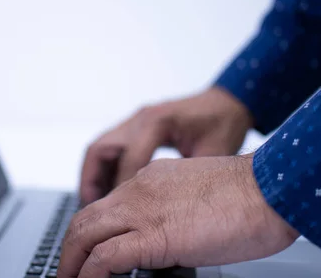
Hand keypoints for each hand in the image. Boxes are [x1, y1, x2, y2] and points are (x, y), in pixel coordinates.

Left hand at [59, 155, 297, 277]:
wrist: (270, 189)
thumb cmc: (248, 194)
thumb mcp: (197, 195)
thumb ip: (172, 209)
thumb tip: (165, 235)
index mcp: (150, 179)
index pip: (107, 204)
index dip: (92, 230)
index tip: (87, 248)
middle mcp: (139, 190)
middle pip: (87, 217)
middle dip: (71, 246)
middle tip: (67, 267)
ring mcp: (143, 211)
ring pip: (86, 233)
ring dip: (72, 260)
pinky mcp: (154, 237)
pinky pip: (106, 257)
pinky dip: (89, 273)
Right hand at [80, 87, 252, 203]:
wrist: (229, 102)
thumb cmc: (224, 124)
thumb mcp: (213, 156)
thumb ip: (189, 182)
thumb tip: (173, 216)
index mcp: (157, 122)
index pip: (127, 161)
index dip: (119, 192)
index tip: (117, 220)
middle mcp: (140, 119)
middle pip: (98, 151)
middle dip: (91, 183)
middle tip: (92, 212)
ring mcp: (136, 121)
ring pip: (99, 150)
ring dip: (93, 177)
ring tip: (96, 207)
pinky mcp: (137, 127)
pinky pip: (111, 150)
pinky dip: (106, 171)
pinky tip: (112, 194)